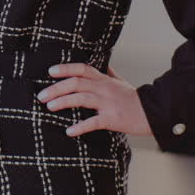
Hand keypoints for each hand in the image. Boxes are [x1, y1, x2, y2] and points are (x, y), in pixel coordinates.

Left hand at [38, 64, 152, 137]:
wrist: (153, 113)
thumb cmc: (135, 98)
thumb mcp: (121, 82)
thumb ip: (109, 73)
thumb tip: (103, 63)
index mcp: (104, 80)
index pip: (82, 68)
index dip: (66, 68)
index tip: (50, 71)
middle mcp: (104, 88)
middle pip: (76, 83)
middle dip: (57, 88)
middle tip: (41, 95)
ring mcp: (108, 103)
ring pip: (81, 98)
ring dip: (63, 102)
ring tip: (50, 107)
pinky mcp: (112, 119)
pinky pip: (93, 122)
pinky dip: (80, 126)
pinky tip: (69, 131)